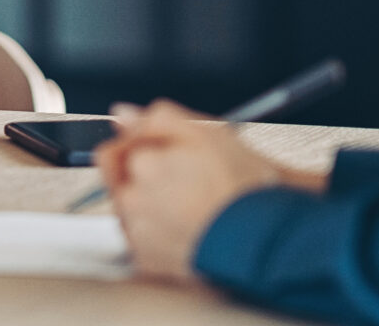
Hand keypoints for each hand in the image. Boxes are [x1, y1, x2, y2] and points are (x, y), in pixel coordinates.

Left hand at [95, 101, 313, 283]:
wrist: (264, 242)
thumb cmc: (241, 187)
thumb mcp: (205, 132)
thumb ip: (157, 118)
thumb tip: (122, 113)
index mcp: (141, 165)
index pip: (114, 151)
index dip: (138, 149)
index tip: (160, 154)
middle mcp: (132, 202)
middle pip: (120, 183)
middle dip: (140, 178)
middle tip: (180, 182)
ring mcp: (138, 236)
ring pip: (131, 214)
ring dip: (149, 207)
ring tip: (190, 207)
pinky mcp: (148, 265)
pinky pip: (143, 243)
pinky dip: (158, 236)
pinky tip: (188, 229)